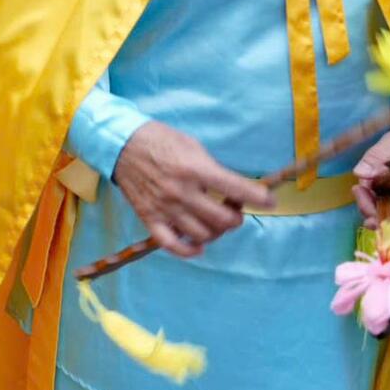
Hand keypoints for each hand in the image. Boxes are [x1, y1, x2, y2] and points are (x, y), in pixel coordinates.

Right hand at [113, 121, 274, 258]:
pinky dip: (189, 250)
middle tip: (232, 206)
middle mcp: (182, 191)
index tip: (269, 201)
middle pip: (223, 220)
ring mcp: (165, 208)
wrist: (120, 144)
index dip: (259, 198)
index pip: (236, 189)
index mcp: (195, 168)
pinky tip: (198, 244)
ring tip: (213, 219)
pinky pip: (172, 245)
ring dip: (216, 231)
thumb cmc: (159, 139)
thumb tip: (232, 188)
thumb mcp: (191, 145)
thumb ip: (212, 168)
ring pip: (203, 234)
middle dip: (235, 216)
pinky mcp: (150, 218)